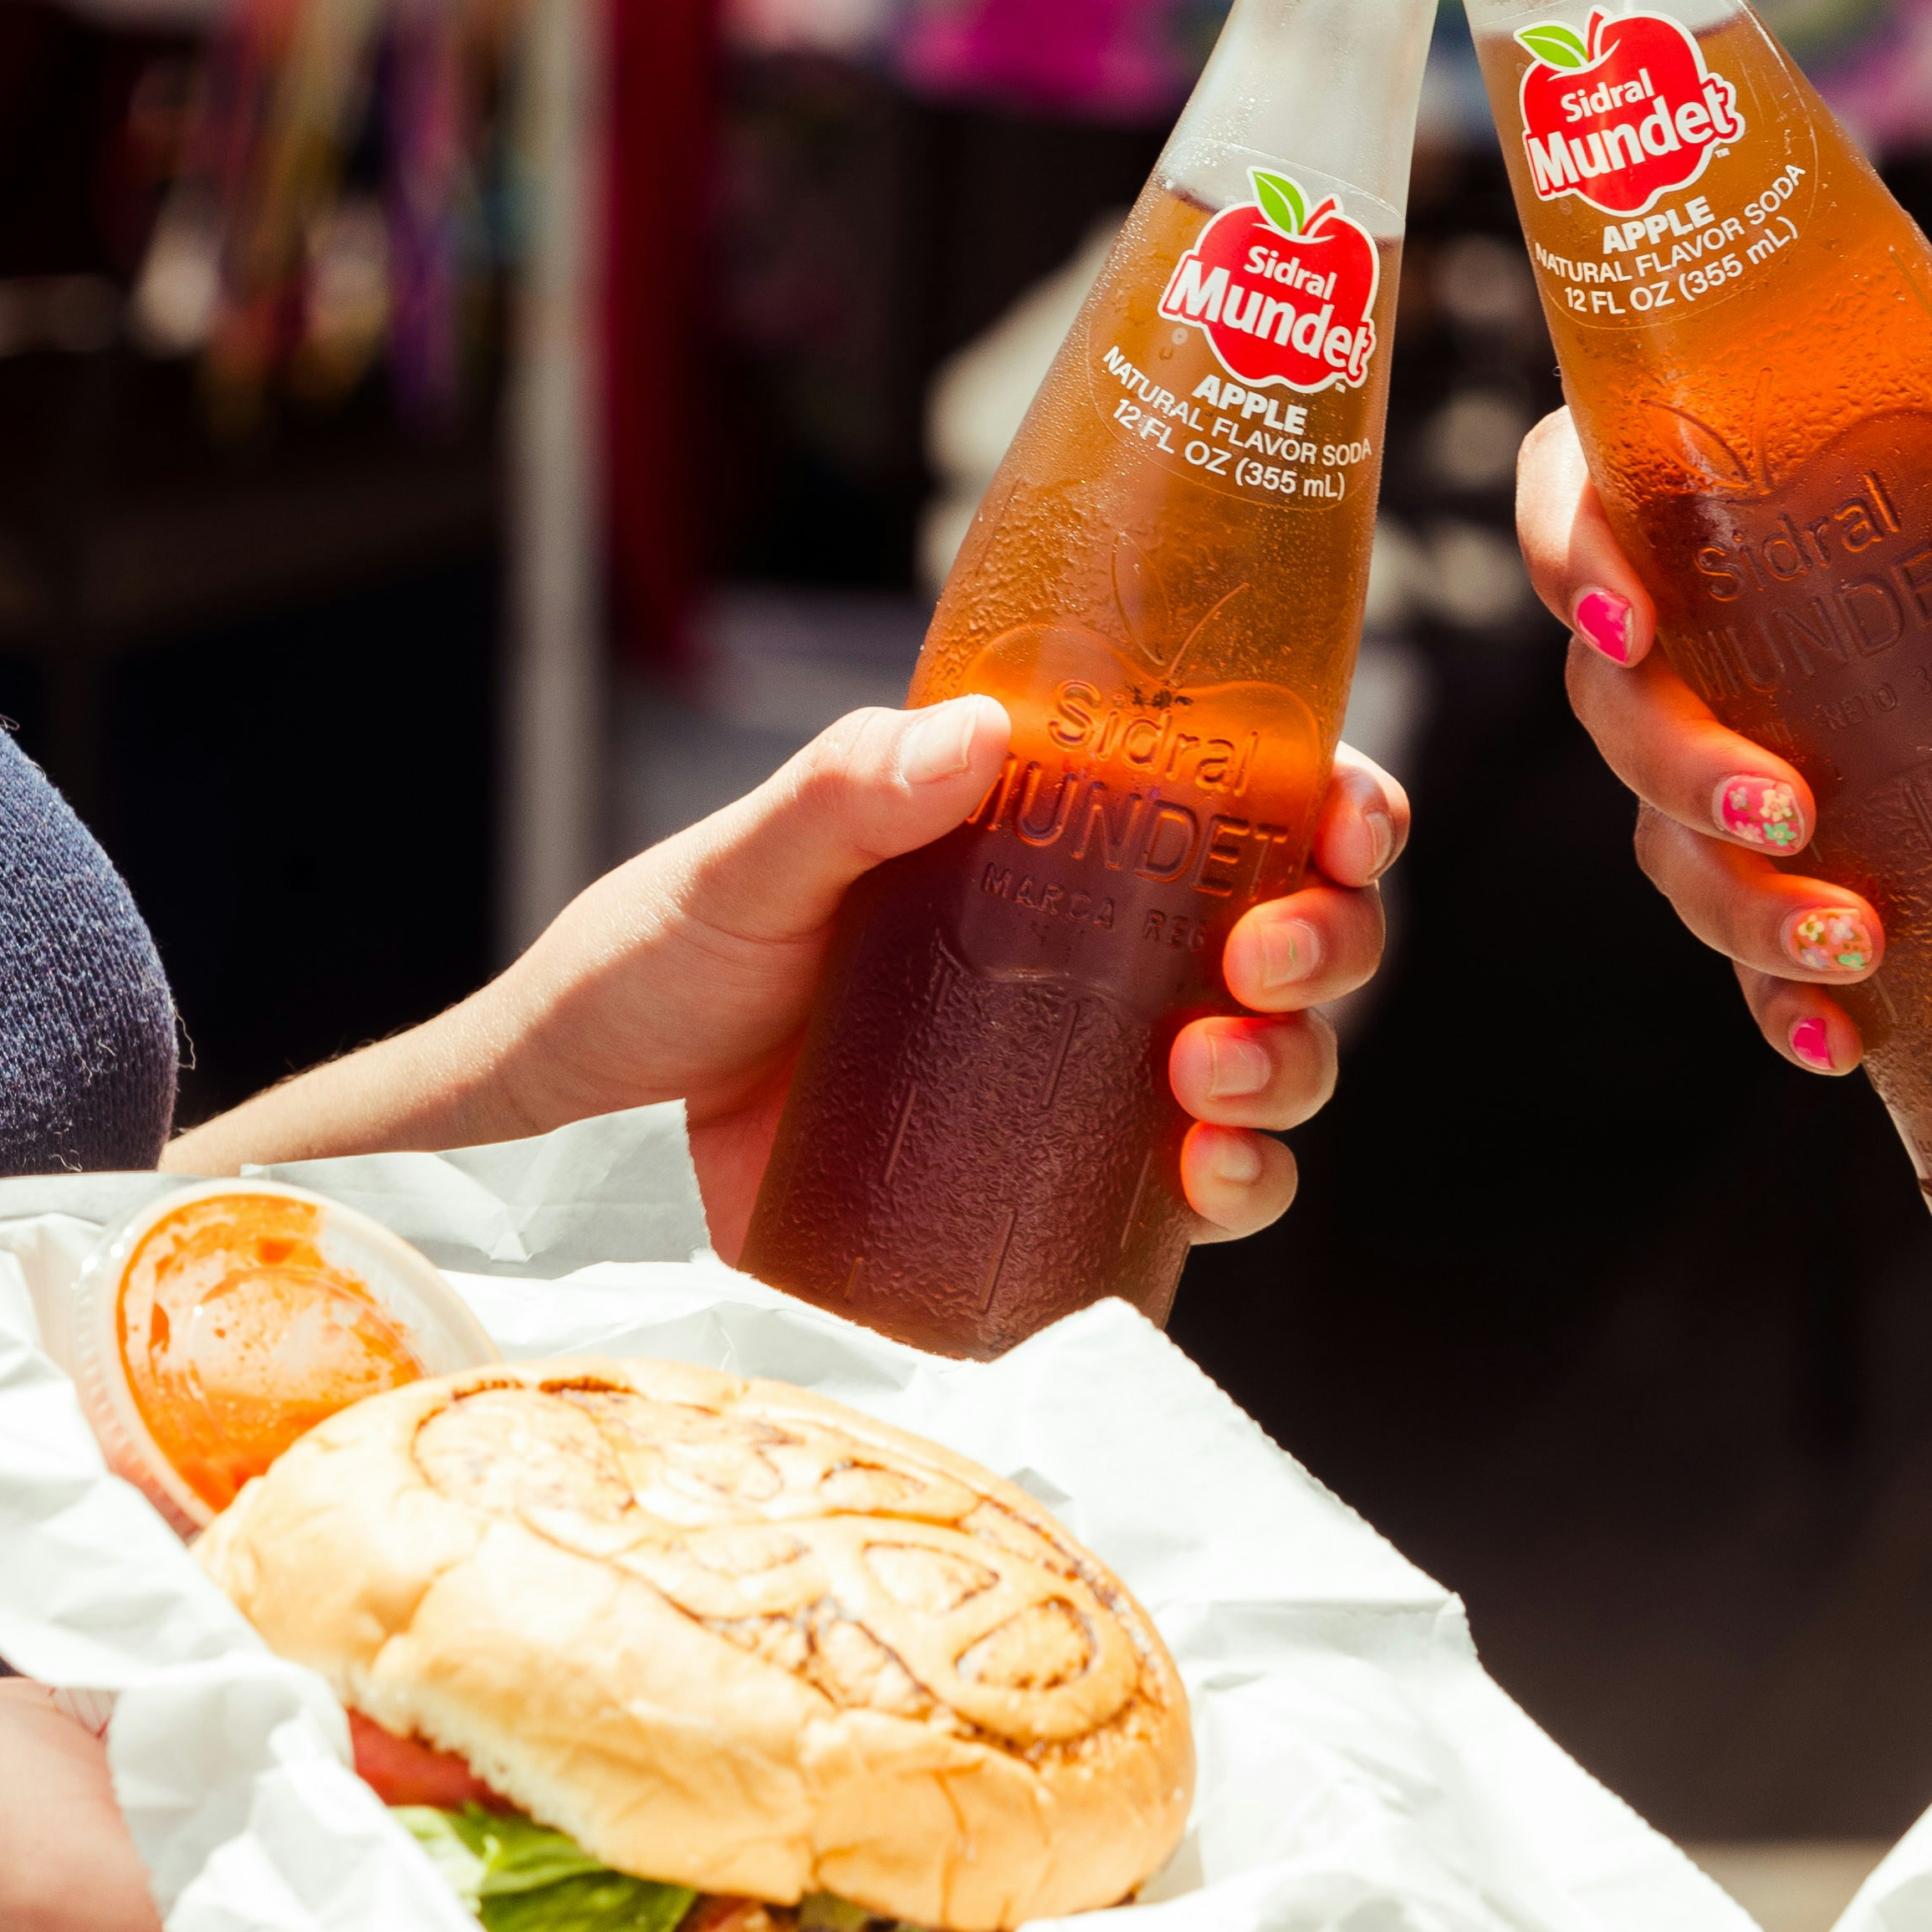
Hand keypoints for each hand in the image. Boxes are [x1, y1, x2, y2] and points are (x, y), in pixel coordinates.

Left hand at [477, 699, 1406, 1250]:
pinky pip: (1198, 1196)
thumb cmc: (657, 967)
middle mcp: (1097, 952)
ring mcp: (1088, 1077)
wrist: (583, 1135)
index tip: (1347, 816)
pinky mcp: (1061, 1195)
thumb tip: (979, 735)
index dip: (1337, 800)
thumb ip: (844, 794)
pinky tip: (1208, 1180)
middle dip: (1330, 941)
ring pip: (1271, 1063)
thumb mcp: (741, 866)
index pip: (1243, 797)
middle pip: (1294, 932)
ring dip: (1288, 1066)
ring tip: (1206, 1073)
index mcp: (1051, 838)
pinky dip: (1241, 1187)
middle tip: (1263, 957)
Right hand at [1512, 389, 1931, 1074]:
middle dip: (1670, 766)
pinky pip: (1763, 952)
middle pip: (1619, 698)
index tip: (1628, 616)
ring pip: (1674, 840)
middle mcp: (1754, 626)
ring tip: (1850, 946)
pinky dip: (1779, 1003)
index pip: (1597, 483)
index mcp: (1781, 489)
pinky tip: (1839, 1039)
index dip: (1566, 544)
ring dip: (1728, 905)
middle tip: (1789, 811)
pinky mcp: (1858, 870)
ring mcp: (1797, 756)